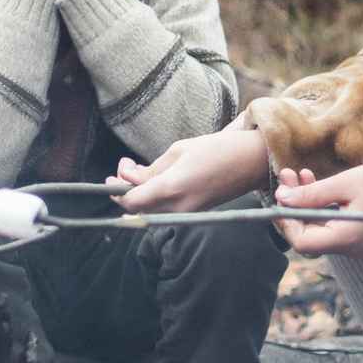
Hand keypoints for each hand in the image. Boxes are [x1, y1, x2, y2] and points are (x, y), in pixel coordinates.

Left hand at [112, 129, 272, 212]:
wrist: (251, 162)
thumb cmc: (216, 150)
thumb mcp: (178, 151)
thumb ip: (150, 169)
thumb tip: (125, 175)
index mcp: (171, 188)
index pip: (130, 201)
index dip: (116, 191)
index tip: (111, 177)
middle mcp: (177, 207)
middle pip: (138, 208)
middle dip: (126, 189)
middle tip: (128, 165)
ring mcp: (187, 213)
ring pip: (150, 210)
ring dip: (140, 193)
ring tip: (143, 169)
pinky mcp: (194, 213)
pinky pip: (165, 209)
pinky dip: (155, 197)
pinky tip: (160, 179)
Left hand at [272, 166, 362, 257]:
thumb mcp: (343, 184)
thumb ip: (311, 194)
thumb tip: (281, 198)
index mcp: (346, 239)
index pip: (302, 242)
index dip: (287, 221)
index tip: (281, 197)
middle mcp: (348, 248)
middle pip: (307, 234)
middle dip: (293, 206)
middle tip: (286, 178)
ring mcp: (353, 244)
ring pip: (317, 227)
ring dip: (304, 203)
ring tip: (298, 174)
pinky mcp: (356, 235)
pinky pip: (329, 225)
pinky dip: (318, 206)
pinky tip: (313, 182)